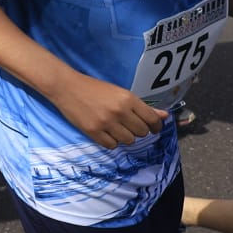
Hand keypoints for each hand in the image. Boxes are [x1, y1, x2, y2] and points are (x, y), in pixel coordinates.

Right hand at [51, 73, 167, 148]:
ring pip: (128, 141)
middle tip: (129, 124)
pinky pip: (112, 145)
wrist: (67, 87)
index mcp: (127, 99)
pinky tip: (106, 132)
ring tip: (116, 127)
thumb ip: (142, 106)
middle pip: (141, 132)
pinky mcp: (94, 132)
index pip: (152, 119)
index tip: (153, 128)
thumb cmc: (94, 88)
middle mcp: (119, 111)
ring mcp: (106, 123)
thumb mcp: (120, 93)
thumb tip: (165, 116)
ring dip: (125, 136)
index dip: (155, 126)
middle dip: (138, 130)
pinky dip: (112, 141)